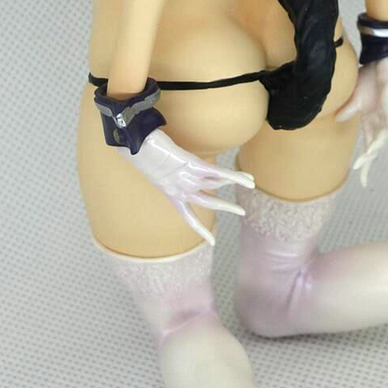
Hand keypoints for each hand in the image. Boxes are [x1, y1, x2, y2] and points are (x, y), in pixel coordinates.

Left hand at [123, 129, 255, 246]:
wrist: (136, 145)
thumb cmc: (142, 153)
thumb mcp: (154, 170)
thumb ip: (168, 174)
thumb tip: (178, 170)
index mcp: (172, 194)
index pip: (189, 217)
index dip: (201, 230)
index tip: (212, 242)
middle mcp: (182, 189)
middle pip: (209, 202)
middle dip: (227, 207)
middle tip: (242, 212)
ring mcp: (188, 178)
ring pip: (217, 183)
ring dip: (237, 182)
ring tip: (251, 182)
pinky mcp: (193, 165)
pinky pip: (218, 172)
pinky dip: (234, 176)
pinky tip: (247, 179)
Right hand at [337, 57, 387, 187]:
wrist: (379, 61)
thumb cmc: (368, 79)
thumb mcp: (354, 98)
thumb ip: (348, 110)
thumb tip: (338, 120)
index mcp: (370, 122)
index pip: (367, 147)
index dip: (365, 164)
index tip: (361, 181)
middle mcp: (379, 121)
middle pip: (375, 147)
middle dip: (368, 162)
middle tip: (362, 177)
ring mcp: (385, 113)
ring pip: (382, 136)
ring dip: (376, 147)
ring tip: (368, 158)